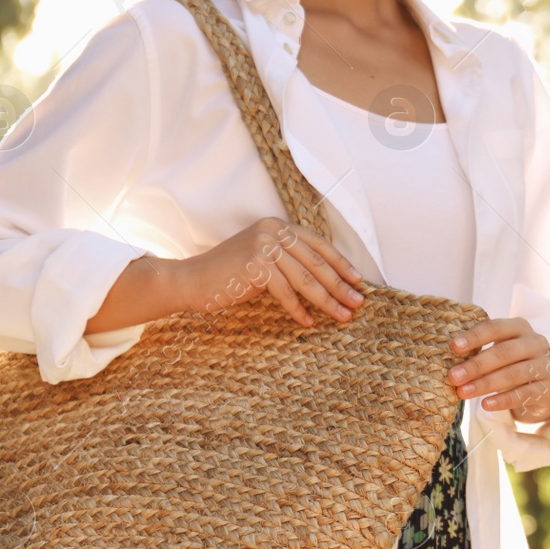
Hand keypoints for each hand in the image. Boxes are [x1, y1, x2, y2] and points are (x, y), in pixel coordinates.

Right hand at [173, 216, 366, 325]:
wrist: (191, 280)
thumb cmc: (230, 274)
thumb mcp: (264, 259)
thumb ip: (290, 260)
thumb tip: (329, 280)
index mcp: (278, 226)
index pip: (318, 244)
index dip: (341, 263)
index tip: (358, 280)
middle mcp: (272, 231)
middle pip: (316, 262)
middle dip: (340, 285)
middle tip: (358, 302)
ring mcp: (263, 246)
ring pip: (305, 279)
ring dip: (327, 300)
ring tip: (343, 316)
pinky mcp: (255, 265)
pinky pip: (285, 292)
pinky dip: (298, 309)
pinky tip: (308, 322)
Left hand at [449, 316, 549, 422]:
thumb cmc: (515, 361)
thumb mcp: (502, 349)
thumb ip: (482, 350)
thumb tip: (450, 362)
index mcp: (519, 327)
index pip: (495, 328)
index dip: (475, 336)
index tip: (454, 347)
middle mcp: (535, 343)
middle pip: (503, 353)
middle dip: (476, 365)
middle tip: (453, 377)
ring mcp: (544, 365)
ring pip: (512, 374)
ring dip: (485, 384)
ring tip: (463, 393)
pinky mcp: (549, 388)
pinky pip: (524, 394)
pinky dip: (503, 400)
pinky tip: (485, 405)